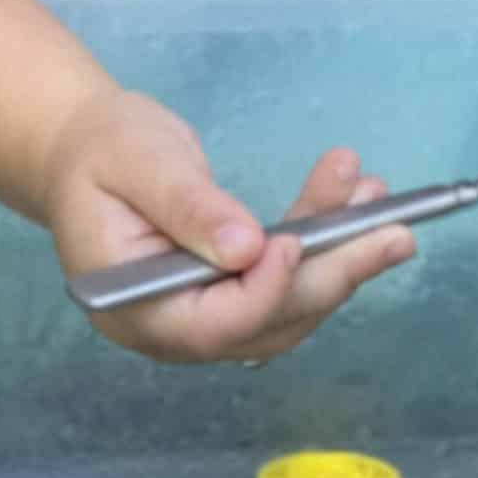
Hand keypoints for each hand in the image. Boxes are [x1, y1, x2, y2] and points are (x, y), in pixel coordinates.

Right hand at [41, 85, 412, 363]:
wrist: (84, 149)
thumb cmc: (100, 150)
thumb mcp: (136, 163)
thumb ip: (187, 207)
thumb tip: (247, 249)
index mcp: (131, 304)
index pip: (209, 323)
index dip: (263, 291)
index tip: (299, 242)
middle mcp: (171, 327)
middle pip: (264, 323)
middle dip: (332, 276)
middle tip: (393, 234)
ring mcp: (204, 316)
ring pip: (288, 307)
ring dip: (343, 261)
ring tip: (388, 209)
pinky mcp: (230, 295)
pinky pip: (287, 286)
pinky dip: (327, 251)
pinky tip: (359, 206)